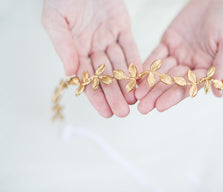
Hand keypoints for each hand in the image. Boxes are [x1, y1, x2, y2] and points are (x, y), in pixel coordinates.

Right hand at [43, 0, 141, 117]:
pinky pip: (130, 47)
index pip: (87, 78)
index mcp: (75, 49)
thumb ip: (62, 46)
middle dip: (114, 95)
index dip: (96, 97)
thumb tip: (70, 74)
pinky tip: (140, 78)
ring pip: (119, 65)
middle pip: (106, 75)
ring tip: (134, 100)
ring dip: (126, 83)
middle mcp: (93, 47)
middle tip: (123, 112)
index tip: (105, 113)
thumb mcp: (54, 20)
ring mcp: (109, 39)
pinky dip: (135, 62)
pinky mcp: (122, 28)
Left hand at [135, 0, 222, 113]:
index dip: (173, 96)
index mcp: (206, 70)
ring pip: (161, 72)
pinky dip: (146, 66)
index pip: (188, 86)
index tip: (160, 107)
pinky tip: (136, 76)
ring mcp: (178, 55)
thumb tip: (218, 92)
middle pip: (171, 83)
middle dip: (156, 95)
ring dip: (148, 85)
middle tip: (142, 108)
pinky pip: (155, 56)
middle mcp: (191, 66)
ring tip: (136, 96)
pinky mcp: (168, 44)